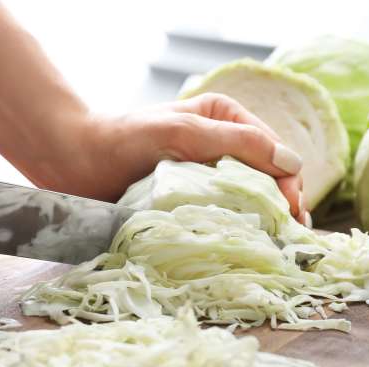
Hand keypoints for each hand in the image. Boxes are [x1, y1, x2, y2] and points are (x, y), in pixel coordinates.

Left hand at [46, 93, 306, 223]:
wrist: (75, 160)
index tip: (293, 214)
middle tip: (289, 237)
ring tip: (275, 246)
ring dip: (261, 219)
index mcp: (226, 118)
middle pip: (265, 176)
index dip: (288, 181)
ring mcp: (205, 173)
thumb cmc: (126, 139)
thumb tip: (292, 164)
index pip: (273, 151)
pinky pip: (221, 212)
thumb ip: (238, 144)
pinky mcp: (188, 197)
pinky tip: (244, 245)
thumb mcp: (185, 133)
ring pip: (246, 197)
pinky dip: (234, 227)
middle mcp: (221, 144)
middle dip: (280, 204)